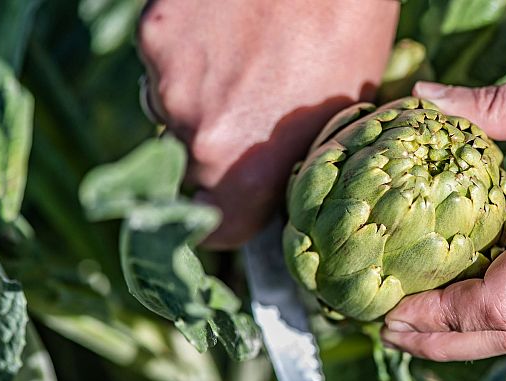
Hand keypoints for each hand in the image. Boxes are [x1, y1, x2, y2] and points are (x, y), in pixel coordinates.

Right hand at [138, 0, 397, 247]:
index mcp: (248, 169)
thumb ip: (294, 160)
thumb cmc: (351, 29)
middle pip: (192, 167)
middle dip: (219, 148)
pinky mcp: (155, 33)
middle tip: (254, 108)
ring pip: (172, 110)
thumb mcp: (342, 114)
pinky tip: (228, 27)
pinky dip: (189, 52)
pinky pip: (164, 62)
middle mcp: (197, 133)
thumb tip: (277, 180)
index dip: (231, 215)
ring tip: (246, 59)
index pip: (215, 228)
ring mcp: (168, 80)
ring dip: (201, 96)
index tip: (240, 200)